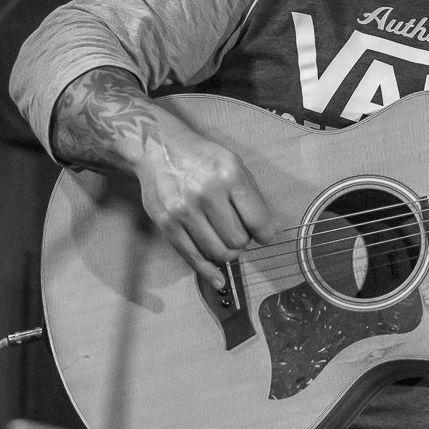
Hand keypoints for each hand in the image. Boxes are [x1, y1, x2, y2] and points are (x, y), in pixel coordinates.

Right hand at [135, 122, 276, 290]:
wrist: (159, 148)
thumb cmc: (202, 158)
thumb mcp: (234, 164)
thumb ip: (252, 197)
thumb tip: (269, 231)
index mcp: (229, 176)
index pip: (258, 220)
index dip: (265, 234)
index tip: (264, 235)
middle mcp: (206, 193)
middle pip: (238, 240)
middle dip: (243, 240)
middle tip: (238, 230)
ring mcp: (184, 211)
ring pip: (219, 252)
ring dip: (227, 252)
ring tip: (224, 239)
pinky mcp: (167, 224)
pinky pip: (193, 258)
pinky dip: (209, 272)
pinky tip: (219, 280)